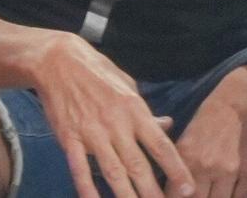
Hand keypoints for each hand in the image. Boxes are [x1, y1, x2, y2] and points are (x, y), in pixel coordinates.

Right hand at [26, 32, 194, 197]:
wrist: (59, 61)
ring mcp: (92, 134)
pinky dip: (88, 190)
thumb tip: (166, 126)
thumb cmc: (98, 73)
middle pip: (138, 164)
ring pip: (113, 172)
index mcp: (134, 110)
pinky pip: (79, 170)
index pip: (160, 144)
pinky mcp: (69, 139)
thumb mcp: (128, 86)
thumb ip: (145, 111)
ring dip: (126, 196)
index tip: (188, 187)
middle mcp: (116, 124)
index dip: (175, 168)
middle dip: (153, 191)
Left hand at [169, 65, 246, 197]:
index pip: (175, 196)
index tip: (181, 196)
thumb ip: (182, 165)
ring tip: (214, 193)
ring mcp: (233, 171)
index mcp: (188, 156)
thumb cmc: (214, 113)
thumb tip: (174, 191)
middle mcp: (208, 166)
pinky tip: (231, 193)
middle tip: (198, 194)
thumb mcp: (188, 136)